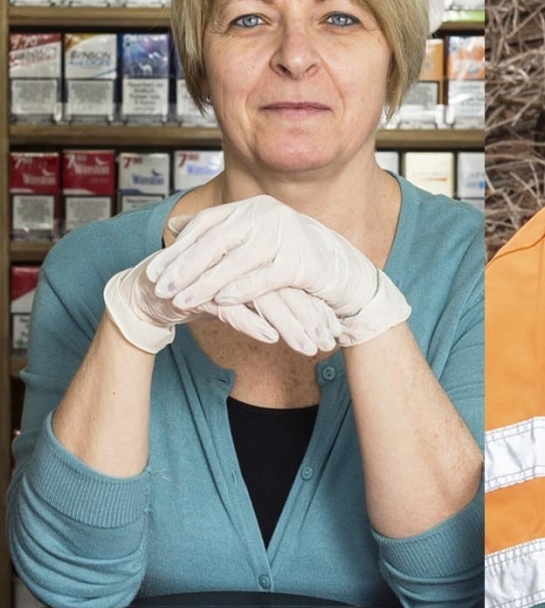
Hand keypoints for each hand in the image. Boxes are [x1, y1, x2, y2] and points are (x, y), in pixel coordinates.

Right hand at [103, 257, 339, 357]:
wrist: (148, 292)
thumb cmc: (201, 292)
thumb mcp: (240, 298)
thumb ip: (269, 301)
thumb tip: (308, 319)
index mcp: (253, 259)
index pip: (293, 284)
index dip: (314, 309)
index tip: (333, 333)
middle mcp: (241, 262)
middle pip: (285, 290)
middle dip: (309, 320)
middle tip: (327, 344)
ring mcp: (220, 273)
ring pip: (263, 300)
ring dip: (288, 326)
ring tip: (307, 348)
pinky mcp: (199, 289)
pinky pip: (230, 308)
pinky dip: (252, 323)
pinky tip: (271, 338)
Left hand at [146, 195, 408, 345]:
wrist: (345, 273)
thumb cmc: (295, 258)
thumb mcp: (254, 239)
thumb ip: (218, 231)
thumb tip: (176, 224)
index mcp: (252, 207)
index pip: (207, 226)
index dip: (178, 249)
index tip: (153, 271)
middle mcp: (268, 215)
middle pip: (217, 241)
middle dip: (185, 267)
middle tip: (159, 288)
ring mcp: (287, 236)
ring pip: (237, 261)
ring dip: (206, 284)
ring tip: (183, 301)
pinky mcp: (302, 262)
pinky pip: (265, 277)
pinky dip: (242, 289)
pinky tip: (221, 302)